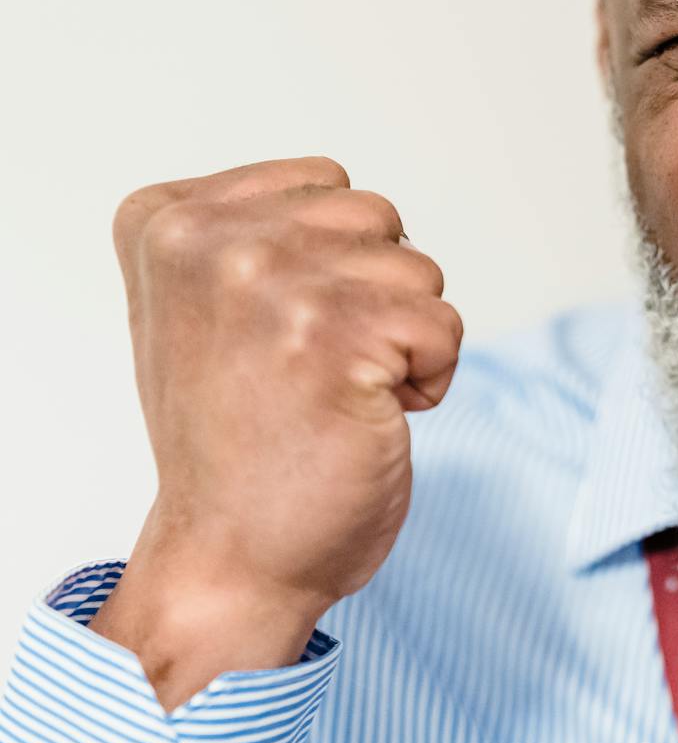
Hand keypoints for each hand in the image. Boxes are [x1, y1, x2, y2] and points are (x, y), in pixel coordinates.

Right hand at [89, 156, 461, 707]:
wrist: (230, 558)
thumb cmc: (237, 438)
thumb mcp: (206, 304)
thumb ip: (255, 231)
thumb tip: (340, 195)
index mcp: (167, 220)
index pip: (324, 184)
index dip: (330, 264)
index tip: (271, 333)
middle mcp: (208, 243)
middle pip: (377, 218)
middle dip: (373, 294)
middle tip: (309, 370)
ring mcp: (270, 286)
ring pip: (418, 270)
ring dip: (401, 339)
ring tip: (332, 395)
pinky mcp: (336, 338)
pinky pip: (445, 326)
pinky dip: (429, 379)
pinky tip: (363, 419)